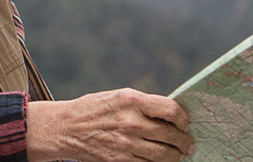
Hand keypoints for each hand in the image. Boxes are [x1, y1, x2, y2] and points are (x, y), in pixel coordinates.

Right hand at [25, 88, 193, 161]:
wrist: (64, 128)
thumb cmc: (93, 110)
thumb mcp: (117, 97)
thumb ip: (143, 104)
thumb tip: (170, 115)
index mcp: (131, 100)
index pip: (171, 110)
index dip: (183, 119)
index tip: (184, 123)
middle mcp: (131, 121)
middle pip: (171, 134)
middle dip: (184, 141)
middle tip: (187, 144)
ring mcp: (126, 143)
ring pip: (164, 154)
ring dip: (175, 156)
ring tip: (178, 154)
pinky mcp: (120, 160)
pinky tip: (159, 160)